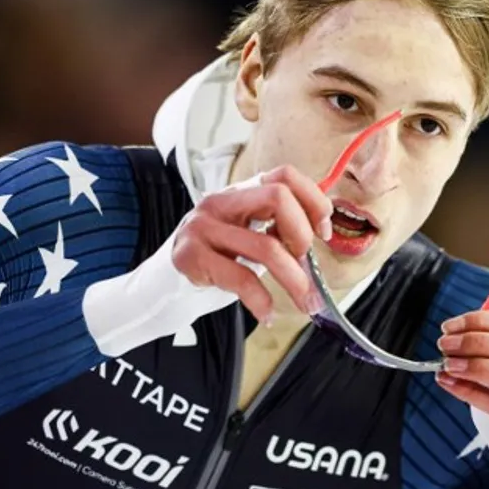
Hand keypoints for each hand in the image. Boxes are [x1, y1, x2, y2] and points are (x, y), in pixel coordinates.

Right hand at [171, 165, 332, 321]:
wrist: (165, 284)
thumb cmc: (215, 261)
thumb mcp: (248, 237)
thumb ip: (277, 229)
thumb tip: (318, 236)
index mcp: (239, 192)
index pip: (284, 175)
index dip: (313, 201)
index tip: (322, 232)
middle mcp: (220, 202)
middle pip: (277, 197)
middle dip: (302, 234)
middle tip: (306, 264)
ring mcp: (202, 227)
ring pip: (266, 246)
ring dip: (294, 280)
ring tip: (305, 301)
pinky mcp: (191, 256)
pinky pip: (241, 279)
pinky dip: (261, 300)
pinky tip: (266, 313)